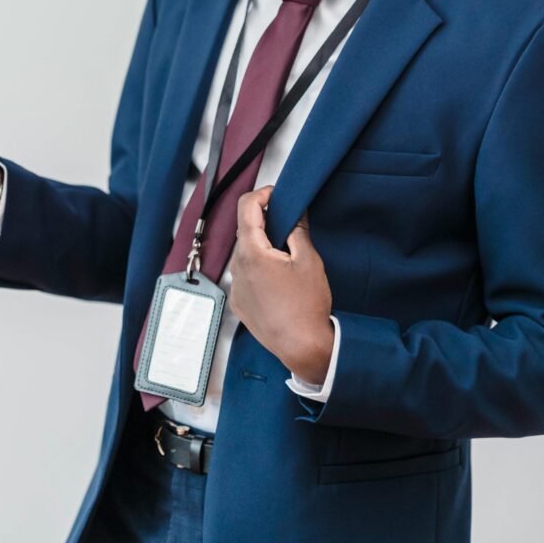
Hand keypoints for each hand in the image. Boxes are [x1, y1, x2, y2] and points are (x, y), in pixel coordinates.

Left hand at [228, 185, 333, 383]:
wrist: (302, 348)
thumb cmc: (307, 305)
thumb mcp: (308, 260)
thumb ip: (298, 229)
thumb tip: (295, 210)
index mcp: (251, 252)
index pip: (246, 207)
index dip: (262, 194)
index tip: (277, 194)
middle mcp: (236, 268)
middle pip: (245, 230)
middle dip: (265, 222)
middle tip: (288, 223)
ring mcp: (235, 287)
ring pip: (245, 254)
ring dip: (261, 247)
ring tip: (286, 256)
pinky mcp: (239, 303)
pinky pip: (245, 275)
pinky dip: (258, 268)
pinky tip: (278, 280)